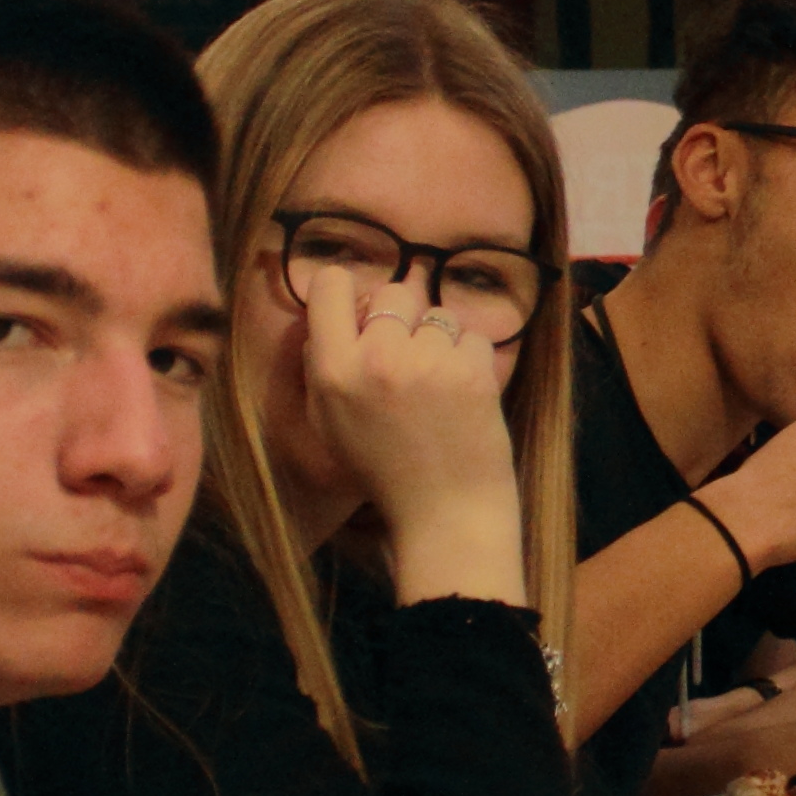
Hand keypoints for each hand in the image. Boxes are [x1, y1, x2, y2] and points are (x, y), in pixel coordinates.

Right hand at [302, 266, 520, 568]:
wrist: (445, 512)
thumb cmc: (383, 470)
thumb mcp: (329, 422)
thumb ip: (322, 364)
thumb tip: (335, 313)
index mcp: (333, 371)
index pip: (330, 284)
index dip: (346, 292)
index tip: (361, 313)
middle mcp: (378, 358)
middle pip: (392, 291)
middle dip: (402, 318)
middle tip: (407, 357)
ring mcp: (429, 362)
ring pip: (437, 315)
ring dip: (439, 343)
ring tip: (436, 388)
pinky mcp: (473, 370)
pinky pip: (471, 336)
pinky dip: (469, 360)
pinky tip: (461, 396)